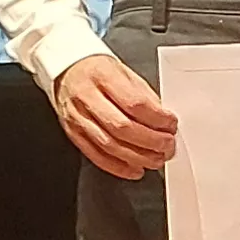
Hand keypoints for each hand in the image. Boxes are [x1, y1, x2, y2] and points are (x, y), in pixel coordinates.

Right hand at [50, 51, 179, 177]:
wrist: (67, 70)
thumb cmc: (99, 71)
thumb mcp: (125, 73)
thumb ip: (144, 96)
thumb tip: (163, 122)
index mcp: (103, 76)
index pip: (135, 103)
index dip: (157, 118)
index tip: (171, 124)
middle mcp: (87, 97)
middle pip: (122, 127)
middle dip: (151, 141)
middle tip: (167, 145)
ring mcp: (77, 117)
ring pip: (109, 145)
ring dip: (137, 157)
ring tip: (156, 159)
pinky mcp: (73, 133)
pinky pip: (95, 155)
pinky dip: (117, 166)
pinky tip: (134, 168)